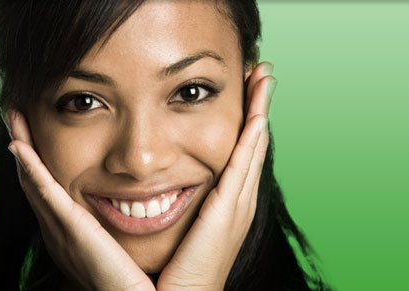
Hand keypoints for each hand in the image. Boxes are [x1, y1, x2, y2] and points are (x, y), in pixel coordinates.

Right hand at [5, 109, 154, 290]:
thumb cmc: (158, 279)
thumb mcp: (143, 243)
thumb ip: (143, 218)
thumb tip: (153, 198)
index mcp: (81, 236)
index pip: (58, 190)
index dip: (43, 161)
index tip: (37, 130)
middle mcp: (66, 234)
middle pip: (38, 182)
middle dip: (25, 148)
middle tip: (15, 114)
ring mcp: (65, 233)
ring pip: (36, 183)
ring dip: (23, 149)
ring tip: (13, 118)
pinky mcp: (73, 233)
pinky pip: (47, 196)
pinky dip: (33, 171)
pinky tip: (21, 148)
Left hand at [157, 62, 275, 289]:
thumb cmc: (165, 275)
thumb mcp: (164, 231)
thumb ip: (160, 202)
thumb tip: (144, 186)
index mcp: (223, 206)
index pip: (236, 152)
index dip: (244, 119)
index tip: (246, 88)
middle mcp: (236, 202)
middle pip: (252, 142)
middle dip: (259, 104)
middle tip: (263, 70)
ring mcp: (237, 206)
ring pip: (253, 145)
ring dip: (261, 108)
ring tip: (264, 75)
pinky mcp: (230, 212)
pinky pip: (244, 164)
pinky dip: (254, 135)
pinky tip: (258, 111)